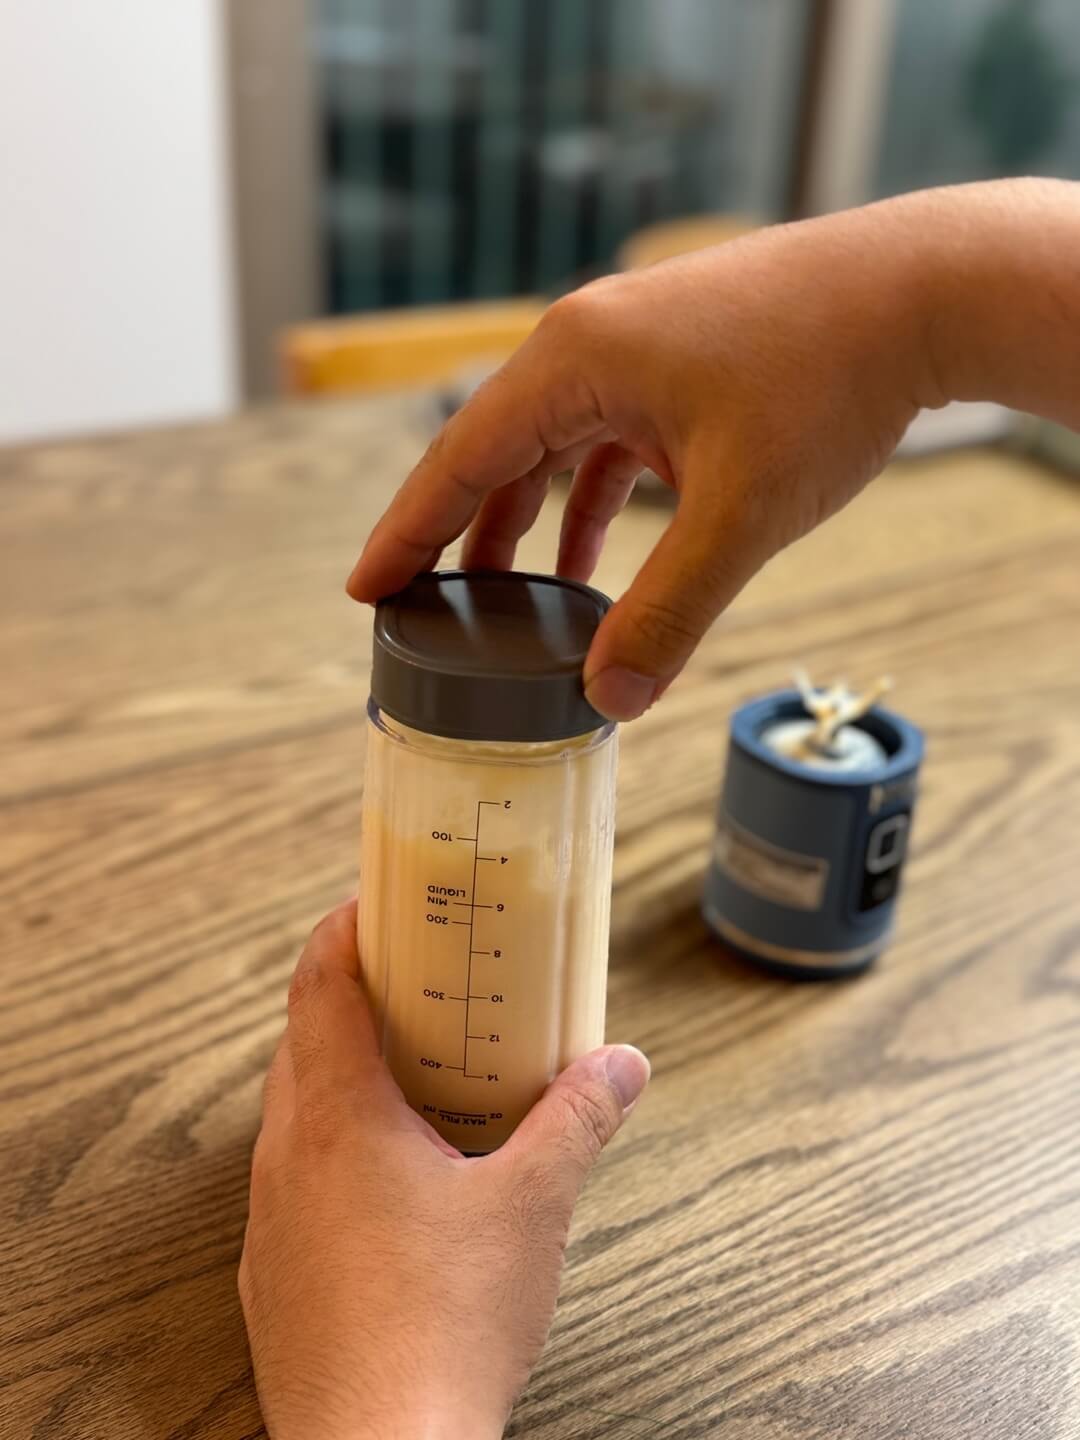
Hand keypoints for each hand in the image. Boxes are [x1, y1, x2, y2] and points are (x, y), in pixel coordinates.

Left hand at [239, 902, 649, 1439]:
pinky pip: (298, 1184)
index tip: (371, 904)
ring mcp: (271, 1223)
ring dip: (343, 1081)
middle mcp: (288, 1159)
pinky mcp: (275, 1279)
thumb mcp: (533, 1206)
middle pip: (300, 1044)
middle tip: (414, 986)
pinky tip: (398, 1188)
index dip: (340, 932)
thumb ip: (577, 1121)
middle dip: (351, 1003)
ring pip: (295, 1117)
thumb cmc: (445, 1327)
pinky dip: (338, 1153)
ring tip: (415, 1082)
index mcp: (337, 1118)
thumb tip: (622, 1066)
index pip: (316, 987)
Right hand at [347, 179, 1079, 720]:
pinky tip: (590, 564)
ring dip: (529, 528)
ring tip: (506, 607)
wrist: (924, 292)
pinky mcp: (677, 365)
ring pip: (551, 450)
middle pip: (493, 453)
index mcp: (574, 362)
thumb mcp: (741, 513)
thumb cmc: (829, 381)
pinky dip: (591, 505)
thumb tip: (611, 700)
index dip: (406, 531)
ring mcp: (635, 350)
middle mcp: (588, 345)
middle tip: (417, 608)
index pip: (459, 458)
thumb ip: (670, 610)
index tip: (361, 589)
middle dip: (459, 537)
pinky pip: (606, 443)